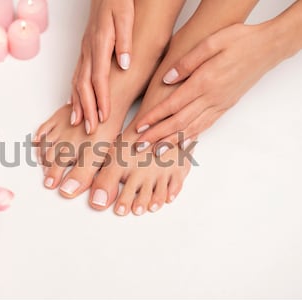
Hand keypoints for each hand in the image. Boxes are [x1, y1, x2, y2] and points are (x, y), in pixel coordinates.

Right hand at [71, 0, 133, 134]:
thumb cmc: (118, 1)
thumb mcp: (125, 15)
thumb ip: (125, 39)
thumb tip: (125, 64)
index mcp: (99, 43)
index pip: (99, 78)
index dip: (101, 99)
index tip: (104, 116)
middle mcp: (88, 50)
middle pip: (84, 85)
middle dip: (87, 109)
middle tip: (89, 128)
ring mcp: (84, 51)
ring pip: (77, 82)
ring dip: (77, 104)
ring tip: (77, 122)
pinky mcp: (84, 51)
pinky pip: (75, 75)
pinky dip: (73, 91)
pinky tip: (72, 102)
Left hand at [135, 23, 283, 153]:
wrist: (268, 47)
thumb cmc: (241, 41)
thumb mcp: (212, 42)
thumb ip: (188, 62)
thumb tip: (167, 79)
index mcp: (204, 82)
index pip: (172, 105)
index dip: (154, 118)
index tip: (139, 127)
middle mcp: (211, 98)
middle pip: (179, 123)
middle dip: (157, 136)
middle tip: (139, 145)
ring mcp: (219, 105)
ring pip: (192, 128)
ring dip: (172, 141)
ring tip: (155, 150)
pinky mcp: (226, 106)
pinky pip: (205, 126)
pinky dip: (191, 136)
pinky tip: (182, 142)